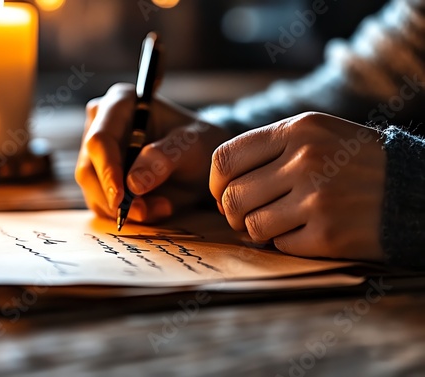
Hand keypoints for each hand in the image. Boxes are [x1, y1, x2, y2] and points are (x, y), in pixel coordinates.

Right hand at [76, 83, 230, 222]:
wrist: (202, 160)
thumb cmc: (197, 143)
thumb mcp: (190, 146)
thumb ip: (163, 159)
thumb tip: (132, 184)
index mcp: (120, 103)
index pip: (100, 139)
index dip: (108, 170)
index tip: (121, 198)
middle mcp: (101, 125)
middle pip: (89, 168)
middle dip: (116, 197)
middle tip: (147, 211)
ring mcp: (98, 154)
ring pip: (93, 191)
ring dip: (125, 209)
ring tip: (163, 206)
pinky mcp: (101, 178)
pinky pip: (103, 204)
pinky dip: (127, 215)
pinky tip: (156, 208)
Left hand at [209, 112, 385, 261]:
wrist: (412, 188)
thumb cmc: (353, 160)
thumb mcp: (315, 133)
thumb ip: (267, 149)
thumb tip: (220, 188)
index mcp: (297, 130)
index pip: (226, 158)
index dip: (215, 182)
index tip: (222, 192)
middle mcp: (305, 161)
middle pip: (233, 197)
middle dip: (231, 212)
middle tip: (243, 215)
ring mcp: (317, 199)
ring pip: (252, 225)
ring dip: (256, 230)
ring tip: (274, 223)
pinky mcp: (328, 234)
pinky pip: (279, 245)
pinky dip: (284, 242)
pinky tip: (303, 231)